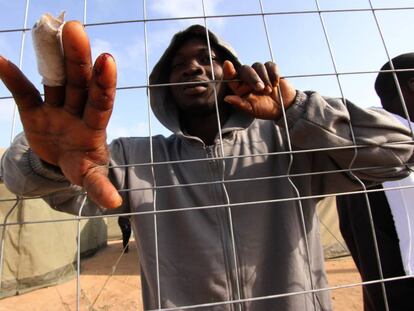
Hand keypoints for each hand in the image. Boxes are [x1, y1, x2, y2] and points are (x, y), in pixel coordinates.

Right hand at [0, 21, 121, 208]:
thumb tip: (116, 205)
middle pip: (79, 82)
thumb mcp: (90, 175)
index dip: (103, 82)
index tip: (107, 60)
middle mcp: (77, 110)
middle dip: (78, 59)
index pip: (101, 100)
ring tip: (49, 29)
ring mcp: (56, 107)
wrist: (63, 161)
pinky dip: (12, 77)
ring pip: (56, 79)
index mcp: (94, 124)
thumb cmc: (82, 165)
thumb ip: (99, 185)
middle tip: (76, 30)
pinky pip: (23, 91)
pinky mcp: (35, 109)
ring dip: (52, 56)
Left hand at [223, 60, 296, 119]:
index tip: (227, 64)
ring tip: (269, 91)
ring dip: (264, 78)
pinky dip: (273, 73)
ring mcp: (259, 73)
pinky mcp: (271, 69)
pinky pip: (270, 65)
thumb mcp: (252, 110)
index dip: (228, 70)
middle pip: (245, 69)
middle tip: (261, 89)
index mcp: (240, 88)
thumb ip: (240, 104)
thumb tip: (226, 98)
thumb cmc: (265, 109)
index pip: (231, 77)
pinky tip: (275, 84)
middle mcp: (248, 78)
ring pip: (257, 66)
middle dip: (253, 78)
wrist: (284, 108)